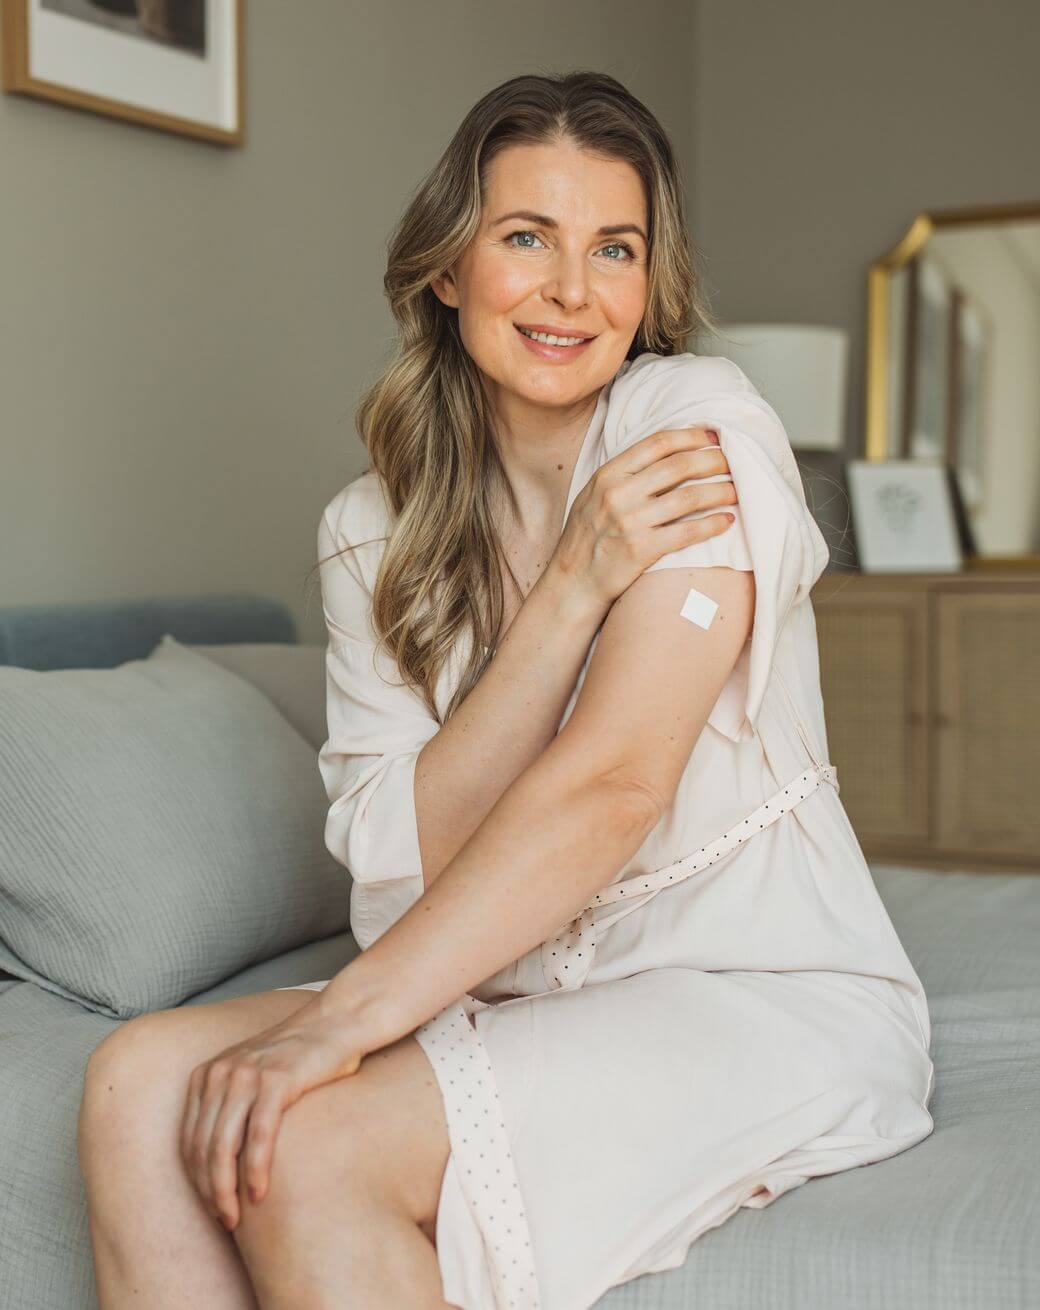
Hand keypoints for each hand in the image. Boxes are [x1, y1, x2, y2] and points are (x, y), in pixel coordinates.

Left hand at [179, 998, 367, 1231]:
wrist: (336, 1023)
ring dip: (225, 1189)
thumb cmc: (298, 1059)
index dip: (196, 1182)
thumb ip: (230, 1108)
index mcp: (208, 1075)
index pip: (188, 1141)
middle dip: (209, 1192)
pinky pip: (258, 1135)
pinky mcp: (276, 1079)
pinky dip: (256, 1169)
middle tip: (225, 1220)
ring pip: (223, 1146)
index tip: (211, 1208)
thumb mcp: (252, 1077)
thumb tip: (218, 1165)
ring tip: (237, 1216)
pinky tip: (259, 1192)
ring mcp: (247, 1074)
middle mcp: (221, 1072)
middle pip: (202, 1148)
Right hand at [550, 426, 738, 610]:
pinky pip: (687, 532)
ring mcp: (630, 522)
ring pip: (689, 498)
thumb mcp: (594, 494)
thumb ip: (625, 474)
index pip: (658, 443)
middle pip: (679, 466)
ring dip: (721, 491)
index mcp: (608, 474)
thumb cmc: (586, 537)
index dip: (692, 437)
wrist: (573, 582)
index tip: (713, 438)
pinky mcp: (642, 550)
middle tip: (733, 462)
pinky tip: (726, 521)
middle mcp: (619, 494)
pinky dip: (712, 525)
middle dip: (713, 461)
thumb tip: (667, 454)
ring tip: (738, 490)